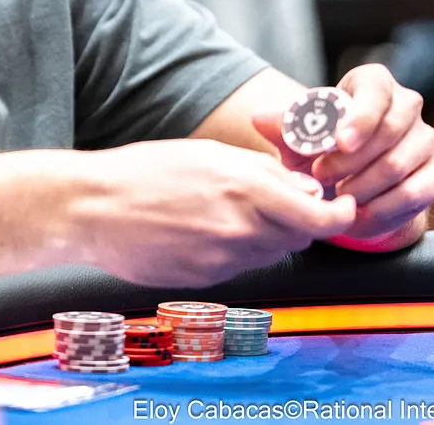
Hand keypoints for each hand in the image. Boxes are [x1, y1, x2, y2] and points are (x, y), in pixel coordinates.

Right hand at [72, 139, 357, 286]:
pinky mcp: (206, 280)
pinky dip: (234, 251)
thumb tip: (305, 189)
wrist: (93, 209)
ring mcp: (223, 259)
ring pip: (270, 253)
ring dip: (265, 237)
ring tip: (227, 214)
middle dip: (298, 221)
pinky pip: (239, 267)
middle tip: (277, 204)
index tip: (341, 208)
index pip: (319, 217)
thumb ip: (262, 171)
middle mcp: (241, 228)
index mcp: (245, 189)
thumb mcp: (207, 153)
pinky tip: (203, 231)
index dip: (339, 215)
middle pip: (299, 237)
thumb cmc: (144, 171)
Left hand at [250, 64, 433, 247]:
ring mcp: (425, 140)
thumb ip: (282, 124)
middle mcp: (407, 106)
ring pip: (400, 164)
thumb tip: (260, 118)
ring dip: (363, 186)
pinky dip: (384, 209)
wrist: (346, 179)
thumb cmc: (321, 146)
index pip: (375, 90)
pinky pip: (416, 193)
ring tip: (336, 197)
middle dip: (351, 160)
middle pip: (389, 130)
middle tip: (321, 177)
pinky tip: (359, 215)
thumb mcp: (299, 134)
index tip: (339, 143)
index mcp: (373, 83)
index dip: (360, 117)